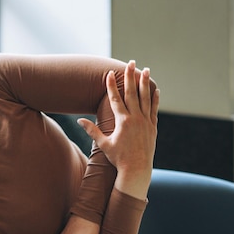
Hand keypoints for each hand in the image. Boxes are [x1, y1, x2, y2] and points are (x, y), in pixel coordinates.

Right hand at [78, 60, 159, 198]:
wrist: (137, 170)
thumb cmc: (118, 158)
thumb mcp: (104, 144)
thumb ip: (92, 130)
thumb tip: (79, 121)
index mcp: (123, 121)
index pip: (115, 99)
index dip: (112, 85)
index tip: (109, 73)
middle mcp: (136, 119)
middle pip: (132, 93)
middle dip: (130, 77)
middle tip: (130, 63)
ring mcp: (146, 122)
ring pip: (145, 98)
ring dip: (144, 83)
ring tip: (145, 69)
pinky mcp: (152, 127)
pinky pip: (153, 109)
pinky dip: (154, 99)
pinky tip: (154, 89)